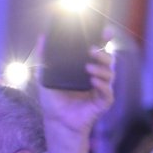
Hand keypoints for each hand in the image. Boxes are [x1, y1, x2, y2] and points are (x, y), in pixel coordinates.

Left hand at [36, 34, 114, 152]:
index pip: (100, 50)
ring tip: (88, 67)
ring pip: (110, 74)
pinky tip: (93, 81)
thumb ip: (44, 58)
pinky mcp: (103, 102)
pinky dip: (102, 85)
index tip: (105, 31)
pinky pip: (107, 91)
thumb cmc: (53, 100)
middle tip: (90, 49)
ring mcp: (102, 89)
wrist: (56, 122)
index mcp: (87, 68)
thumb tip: (42, 38)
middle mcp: (98, 76)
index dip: (105, 40)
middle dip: (102, 53)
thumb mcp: (45, 77)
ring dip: (101, 68)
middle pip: (108, 59)